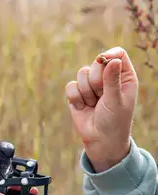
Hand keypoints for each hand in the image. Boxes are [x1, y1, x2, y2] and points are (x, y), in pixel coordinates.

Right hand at [66, 47, 137, 172]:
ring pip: (81, 74)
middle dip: (95, 80)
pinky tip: (83, 107)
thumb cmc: (114, 121)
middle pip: (96, 63)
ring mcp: (91, 86)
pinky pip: (71, 86)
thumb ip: (112, 80)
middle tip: (101, 96)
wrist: (100, 140)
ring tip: (93, 104)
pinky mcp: (77, 94)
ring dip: (86, 92)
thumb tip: (112, 60)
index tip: (103, 61)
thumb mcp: (116, 100)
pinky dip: (75, 98)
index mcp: (124, 77)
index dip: (109, 55)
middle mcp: (107, 78)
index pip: (117, 54)